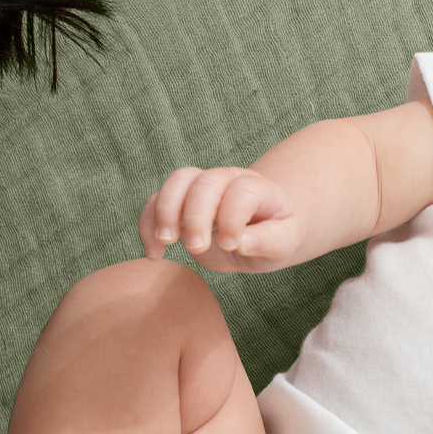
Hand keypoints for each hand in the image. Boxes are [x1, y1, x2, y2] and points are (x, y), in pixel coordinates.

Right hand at [138, 165, 302, 270]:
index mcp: (258, 189)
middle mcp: (228, 180)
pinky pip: (155, 201)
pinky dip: (148, 224)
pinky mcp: (180, 202)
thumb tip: (244, 242)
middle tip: (198, 248)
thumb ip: (270, 241)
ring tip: (166, 242)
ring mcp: (202, 187)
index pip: (242, 191)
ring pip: (177, 182)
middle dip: (196, 215)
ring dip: (165, 211)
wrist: (262, 227)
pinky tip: (154, 253)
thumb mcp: (285, 242)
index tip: (231, 245)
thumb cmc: (275, 234)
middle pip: (205, 183)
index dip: (233, 217)